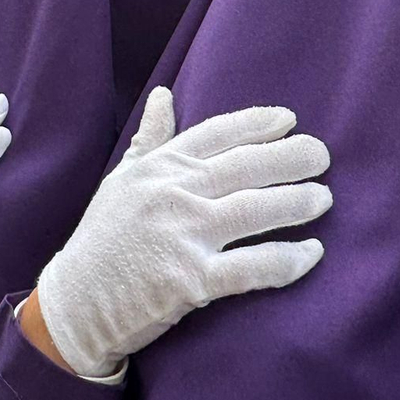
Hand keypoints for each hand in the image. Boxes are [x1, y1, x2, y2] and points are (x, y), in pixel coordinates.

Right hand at [34, 87, 330, 379]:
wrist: (75, 305)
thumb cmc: (103, 239)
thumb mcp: (121, 180)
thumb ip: (151, 139)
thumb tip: (165, 95)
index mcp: (160, 168)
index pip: (217, 134)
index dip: (256, 123)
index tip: (290, 120)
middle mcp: (173, 194)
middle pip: (246, 166)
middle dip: (291, 157)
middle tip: (323, 155)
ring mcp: (183, 236)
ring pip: (254, 210)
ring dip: (297, 203)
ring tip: (324, 199)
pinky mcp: (191, 281)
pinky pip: (251, 267)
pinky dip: (286, 261)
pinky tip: (311, 254)